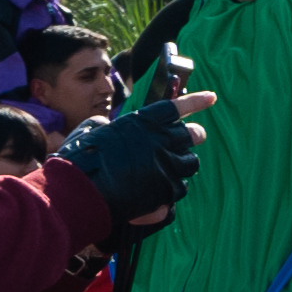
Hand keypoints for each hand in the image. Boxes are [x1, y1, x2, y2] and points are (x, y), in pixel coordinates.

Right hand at [53, 90, 218, 224]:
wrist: (80, 191)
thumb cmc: (80, 159)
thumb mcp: (92, 130)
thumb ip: (108, 126)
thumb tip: (108, 126)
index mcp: (144, 122)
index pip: (177, 107)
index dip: (196, 101)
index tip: (212, 98)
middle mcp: (161, 141)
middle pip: (194, 135)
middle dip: (194, 136)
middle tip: (192, 138)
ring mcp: (168, 166)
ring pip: (191, 163)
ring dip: (182, 164)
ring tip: (166, 169)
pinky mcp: (168, 190)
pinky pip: (179, 188)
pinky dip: (169, 191)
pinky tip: (156, 194)